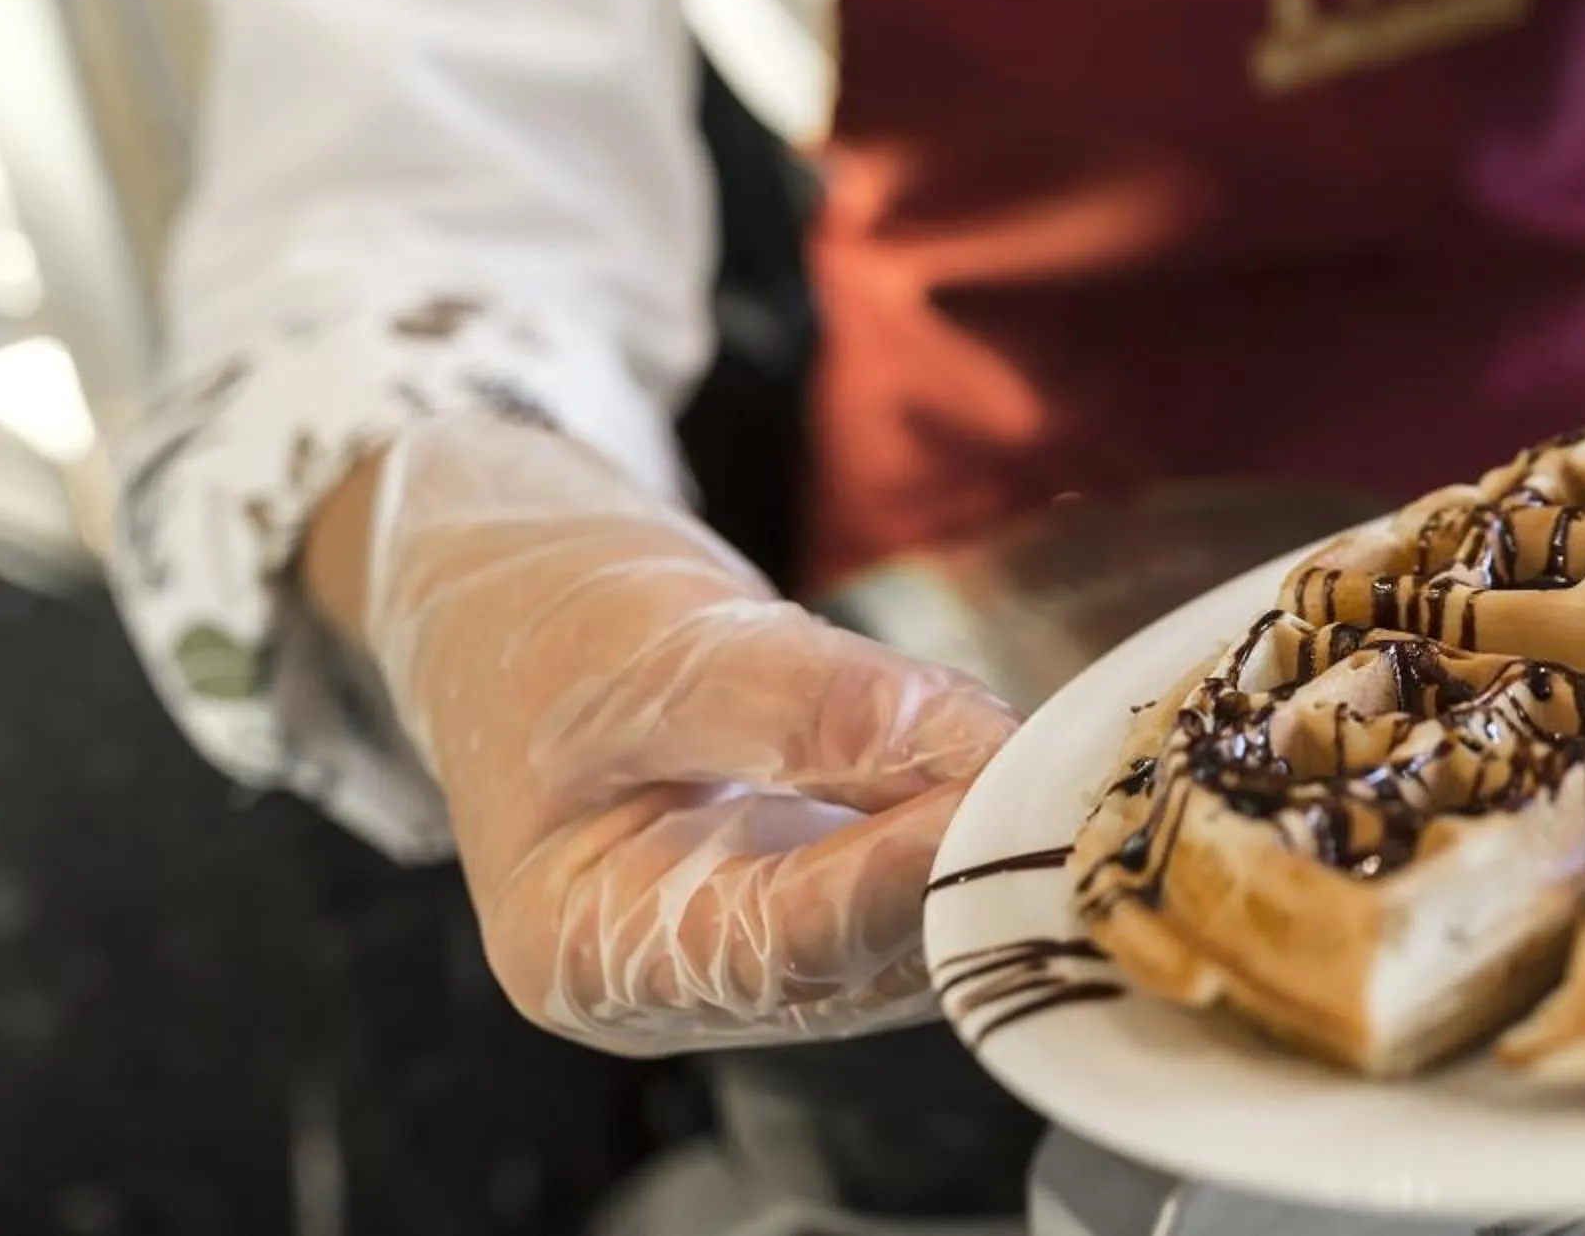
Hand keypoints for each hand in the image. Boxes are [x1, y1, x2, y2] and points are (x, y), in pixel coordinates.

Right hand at [345, 415, 1018, 1053]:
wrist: (514, 599)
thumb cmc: (546, 623)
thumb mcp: (657, 648)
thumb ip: (810, 708)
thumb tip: (970, 747)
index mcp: (590, 954)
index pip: (782, 946)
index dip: (903, 878)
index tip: (999, 803)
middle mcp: (680, 986)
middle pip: (862, 958)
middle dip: (968, 869)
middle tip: (1071, 781)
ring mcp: (755, 953)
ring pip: (909, 934)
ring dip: (990, 854)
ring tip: (1068, 768)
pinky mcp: (816, 902)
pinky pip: (917, 887)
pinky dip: (972, 829)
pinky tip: (1029, 769)